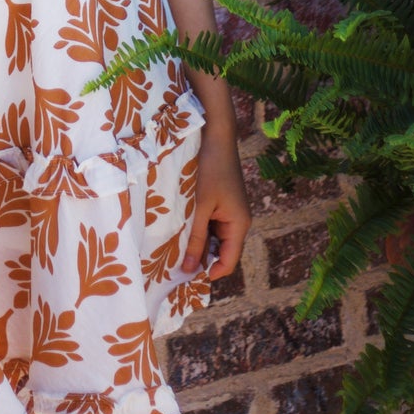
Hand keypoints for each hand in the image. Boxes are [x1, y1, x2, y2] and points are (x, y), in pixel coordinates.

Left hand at [182, 131, 250, 281]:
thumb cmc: (209, 169)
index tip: (186, 279)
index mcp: (239, 224)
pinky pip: (211, 223)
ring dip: (198, 242)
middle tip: (174, 265)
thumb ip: (195, 238)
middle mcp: (238, 220)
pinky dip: (198, 228)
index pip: (228, 261)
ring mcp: (230, 211)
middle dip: (201, 259)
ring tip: (175, 248)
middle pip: (221, 250)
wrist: (215, 135)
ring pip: (214, 237)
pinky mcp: (221, 202)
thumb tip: (189, 269)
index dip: (210, 273)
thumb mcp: (200, 206)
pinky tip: (180, 228)